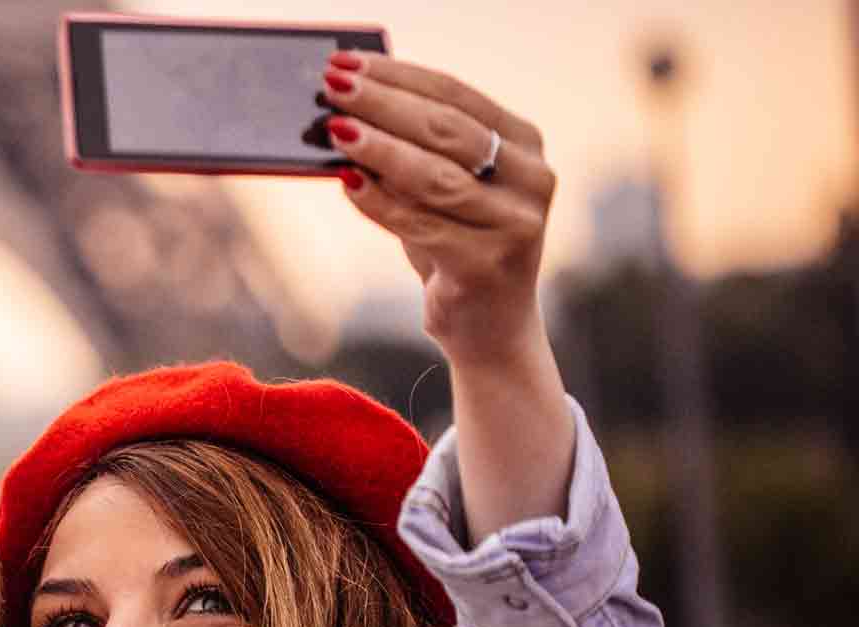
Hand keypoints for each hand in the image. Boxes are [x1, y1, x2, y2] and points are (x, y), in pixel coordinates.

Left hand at [321, 52, 556, 366]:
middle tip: (332, 86)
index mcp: (525, 144)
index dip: (401, 77)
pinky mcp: (488, 264)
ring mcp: (516, 223)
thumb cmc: (455, 245)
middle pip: (447, 131)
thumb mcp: (441, 191)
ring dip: (379, 149)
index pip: (457, 96)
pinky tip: (347, 183)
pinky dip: (379, 202)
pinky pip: (421, 225)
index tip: (349, 62)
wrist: (488, 327)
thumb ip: (413, 152)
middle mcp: (532, 178)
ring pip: (435, 177)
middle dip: (384, 104)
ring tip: (334, 129)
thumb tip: (347, 111)